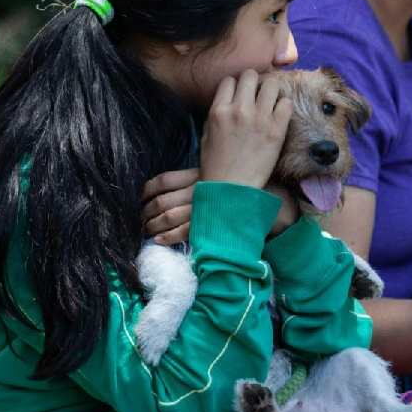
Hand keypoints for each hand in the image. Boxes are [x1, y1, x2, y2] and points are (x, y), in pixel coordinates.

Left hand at [140, 168, 299, 243]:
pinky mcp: (209, 225)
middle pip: (162, 200)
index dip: (148, 190)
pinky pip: (182, 232)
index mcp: (199, 174)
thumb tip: (179, 185)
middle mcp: (198, 190)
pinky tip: (158, 240)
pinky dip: (167, 237)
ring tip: (147, 230)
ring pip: (167, 217)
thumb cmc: (245, 185)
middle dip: (146, 211)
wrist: (270, 200)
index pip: (164, 180)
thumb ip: (202, 175)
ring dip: (152, 225)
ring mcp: (203, 208)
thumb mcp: (223, 170)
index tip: (142, 196)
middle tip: (141, 217)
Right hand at [201, 70, 292, 189]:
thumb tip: (228, 99)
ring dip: (271, 90)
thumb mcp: (206, 136)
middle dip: (254, 82)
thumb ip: (217, 113)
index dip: (236, 85)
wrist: (232, 190)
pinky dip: (284, 105)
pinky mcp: (277, 129)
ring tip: (270, 102)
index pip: (229, 80)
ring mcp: (260, 118)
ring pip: (272, 83)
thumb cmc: (216, 166)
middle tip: (257, 94)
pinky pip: (287, 103)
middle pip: (251, 75)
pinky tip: (280, 115)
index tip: (241, 94)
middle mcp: (239, 110)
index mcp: (218, 111)